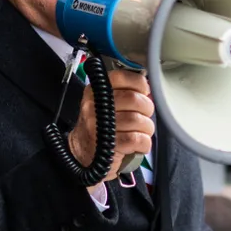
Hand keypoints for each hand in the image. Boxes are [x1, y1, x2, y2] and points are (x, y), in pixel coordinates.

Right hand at [68, 66, 153, 184]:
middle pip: (133, 99)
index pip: (121, 77)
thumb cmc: (100, 126)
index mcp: (95, 91)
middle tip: (144, 115)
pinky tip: (139, 144)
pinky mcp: (107, 145)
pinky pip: (136, 139)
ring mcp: (99, 125)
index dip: (139, 84)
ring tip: (142, 131)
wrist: (82, 154)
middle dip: (147, 108)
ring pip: (137, 120)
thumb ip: (124, 92)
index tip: (144, 92)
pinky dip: (144, 143)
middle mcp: (94, 105)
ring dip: (147, 128)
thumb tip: (148, 89)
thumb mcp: (105, 103)